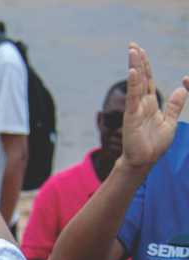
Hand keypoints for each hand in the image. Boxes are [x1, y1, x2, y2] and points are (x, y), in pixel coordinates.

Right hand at [119, 44, 187, 171]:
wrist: (145, 160)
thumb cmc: (155, 145)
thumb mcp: (171, 122)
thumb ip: (174, 105)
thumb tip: (181, 88)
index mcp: (150, 104)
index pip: (148, 80)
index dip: (146, 66)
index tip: (141, 52)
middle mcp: (141, 104)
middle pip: (140, 78)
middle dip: (137, 61)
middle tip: (133, 45)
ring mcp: (135, 109)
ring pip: (136, 84)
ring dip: (134, 67)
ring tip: (132, 52)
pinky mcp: (132, 116)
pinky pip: (133, 98)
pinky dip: (132, 84)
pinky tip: (132, 72)